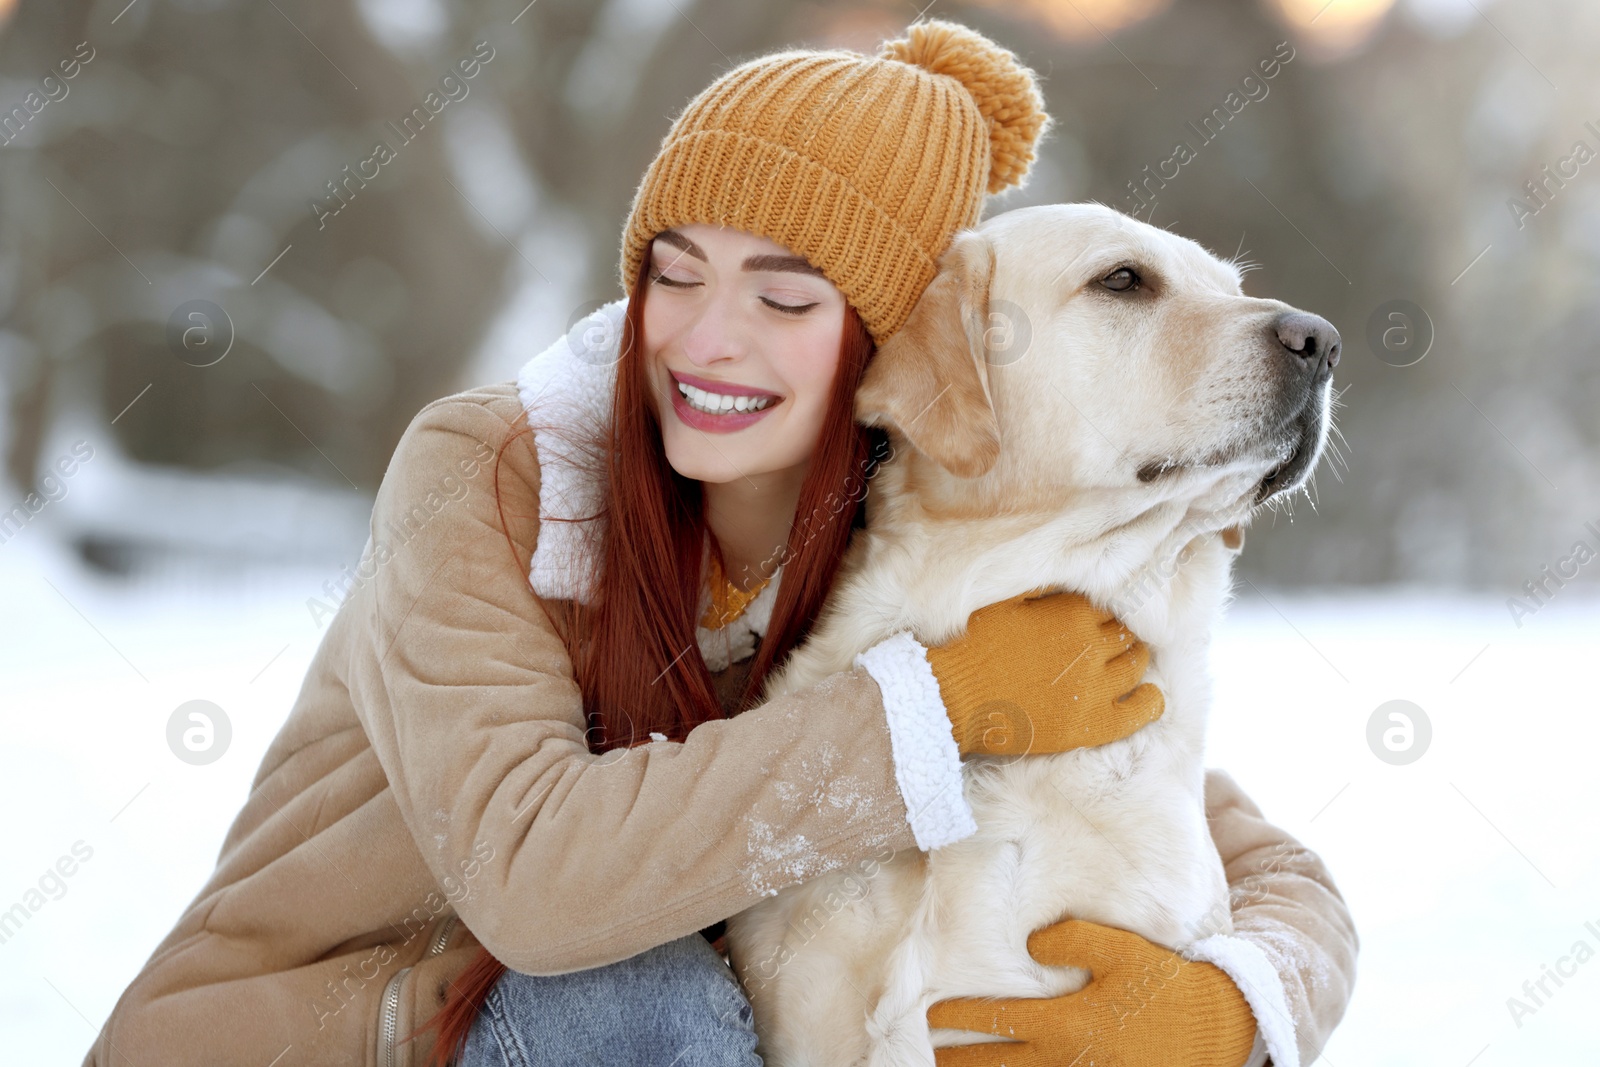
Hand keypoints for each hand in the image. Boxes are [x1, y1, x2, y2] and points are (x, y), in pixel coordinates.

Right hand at [925, 589, 1163, 756]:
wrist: (952, 697)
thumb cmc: (972, 646)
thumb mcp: (1006, 603)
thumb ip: (1043, 589)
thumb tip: (1064, 577)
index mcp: (1072, 613)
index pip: (1109, 607)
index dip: (1103, 612)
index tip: (1097, 617)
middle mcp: (1091, 647)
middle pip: (1125, 635)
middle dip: (1120, 635)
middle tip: (1111, 640)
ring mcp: (1093, 689)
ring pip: (1134, 667)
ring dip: (1134, 661)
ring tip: (1126, 661)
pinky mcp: (1087, 725)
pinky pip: (1136, 714)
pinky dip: (1149, 703)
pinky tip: (1151, 697)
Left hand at [925, 919, 1257, 1066]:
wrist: (1220, 1028)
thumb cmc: (1169, 985)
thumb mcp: (1122, 950)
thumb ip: (1072, 940)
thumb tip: (1028, 944)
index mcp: (1067, 1022)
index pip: (998, 1022)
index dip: (961, 1020)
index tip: (931, 1016)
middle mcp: (1068, 1058)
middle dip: (961, 1063)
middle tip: (930, 1058)